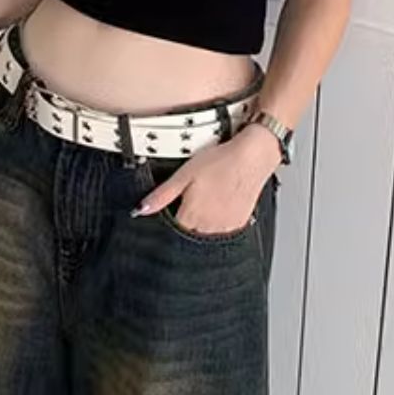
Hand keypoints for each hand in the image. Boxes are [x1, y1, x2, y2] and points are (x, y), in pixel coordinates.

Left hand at [133, 123, 281, 234]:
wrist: (253, 157)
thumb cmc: (221, 162)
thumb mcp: (184, 175)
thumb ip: (162, 196)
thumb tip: (141, 209)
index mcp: (192, 217)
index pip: (172, 233)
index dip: (169, 223)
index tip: (170, 214)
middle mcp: (208, 227)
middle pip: (189, 236)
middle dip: (185, 225)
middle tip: (191, 204)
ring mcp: (225, 228)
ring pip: (206, 236)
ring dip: (201, 226)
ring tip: (206, 203)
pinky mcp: (239, 224)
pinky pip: (223, 232)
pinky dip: (217, 224)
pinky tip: (219, 207)